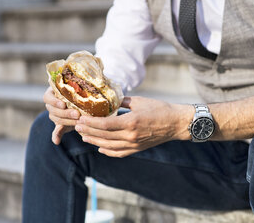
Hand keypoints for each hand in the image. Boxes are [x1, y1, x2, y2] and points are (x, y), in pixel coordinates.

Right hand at [43, 87, 80, 144]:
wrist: (80, 101)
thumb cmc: (77, 91)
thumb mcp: (75, 88)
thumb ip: (75, 86)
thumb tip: (71, 83)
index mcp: (52, 93)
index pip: (47, 98)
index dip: (54, 102)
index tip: (63, 104)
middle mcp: (51, 104)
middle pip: (53, 110)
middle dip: (65, 113)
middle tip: (77, 114)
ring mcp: (54, 114)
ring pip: (56, 119)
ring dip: (67, 121)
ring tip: (77, 121)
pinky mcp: (59, 124)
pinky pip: (56, 131)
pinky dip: (56, 136)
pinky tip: (57, 141)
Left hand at [75, 96, 193, 157]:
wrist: (176, 123)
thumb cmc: (159, 109)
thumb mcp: (139, 101)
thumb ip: (122, 102)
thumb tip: (108, 100)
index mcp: (130, 122)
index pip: (104, 124)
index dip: (90, 123)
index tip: (80, 119)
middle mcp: (130, 136)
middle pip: (103, 136)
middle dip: (88, 131)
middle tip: (77, 127)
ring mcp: (134, 145)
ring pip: (108, 146)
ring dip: (94, 142)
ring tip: (84, 137)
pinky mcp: (137, 149)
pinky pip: (118, 153)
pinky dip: (107, 151)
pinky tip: (100, 148)